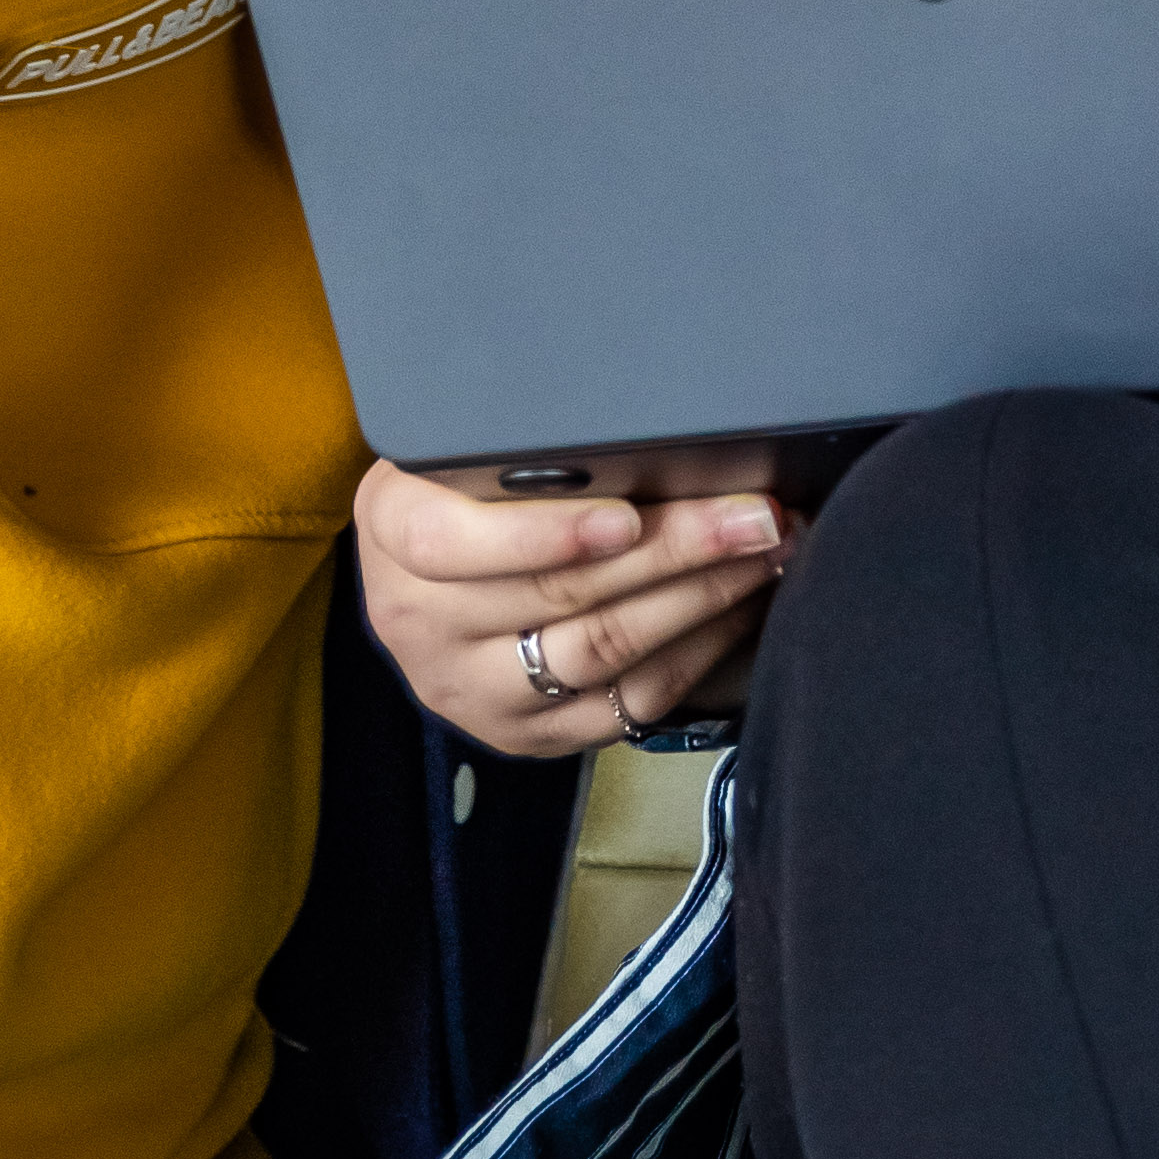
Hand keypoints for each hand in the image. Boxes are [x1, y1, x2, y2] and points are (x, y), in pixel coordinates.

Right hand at [353, 449, 792, 755]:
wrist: (429, 574)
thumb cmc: (467, 485)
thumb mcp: (464, 444)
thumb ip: (528, 440)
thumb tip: (655, 423)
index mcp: (394, 530)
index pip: (453, 545)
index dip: (545, 535)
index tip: (626, 517)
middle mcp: (419, 621)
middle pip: (556, 595)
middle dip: (675, 549)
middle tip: (755, 514)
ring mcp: (469, 688)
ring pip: (599, 652)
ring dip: (700, 599)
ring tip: (764, 552)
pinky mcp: (522, 735)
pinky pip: (622, 703)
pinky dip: (694, 652)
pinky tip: (739, 607)